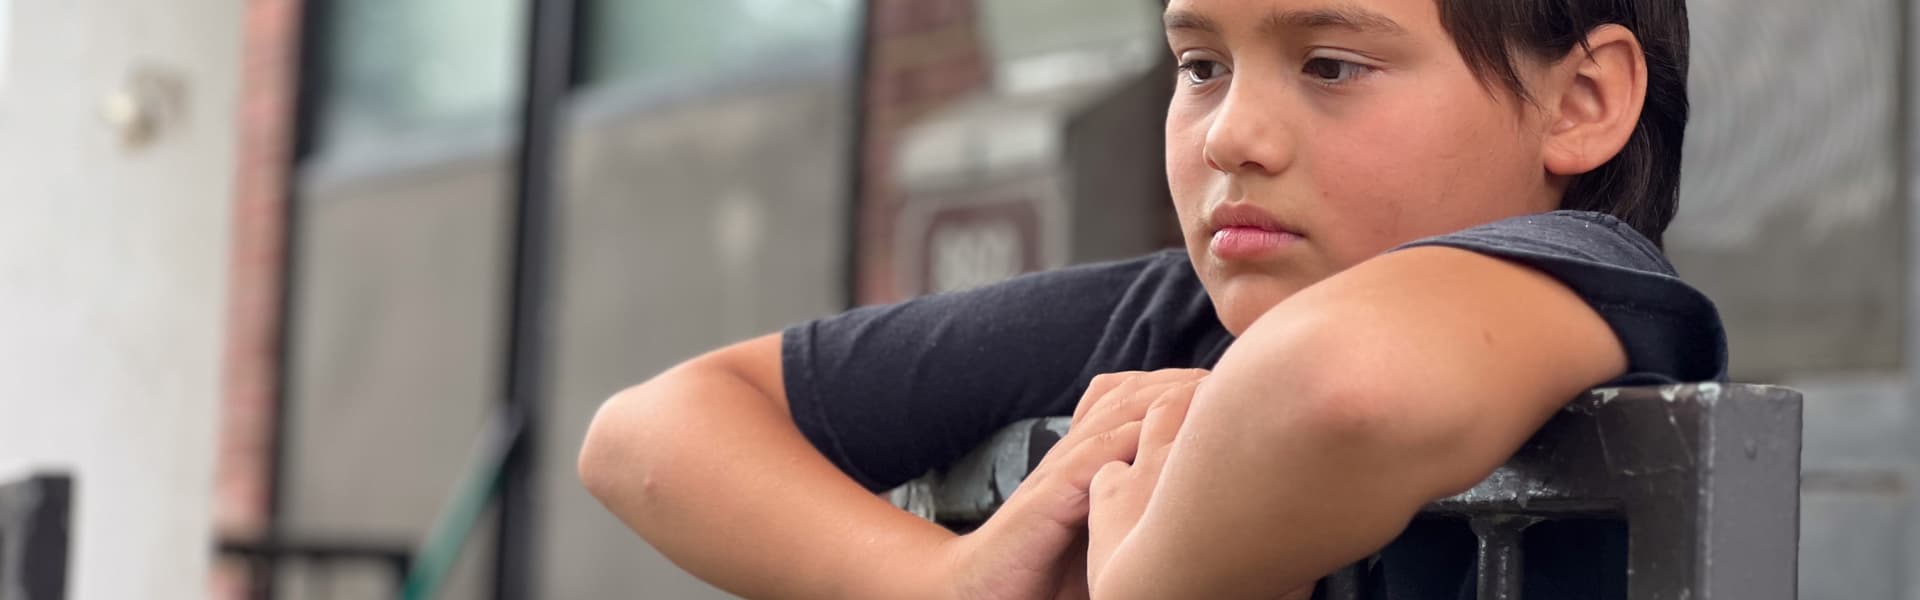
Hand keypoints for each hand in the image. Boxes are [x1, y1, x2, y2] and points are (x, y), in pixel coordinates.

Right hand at [942, 370, 1208, 599]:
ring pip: (1118, 412)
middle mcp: (1075, 453)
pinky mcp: (1049, 498)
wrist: (979, 591)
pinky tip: (1170, 437)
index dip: (1182, 388)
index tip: (1232, 390)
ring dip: (1167, 398)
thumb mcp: (1105, 532)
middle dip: (1184, 382)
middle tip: (1236, 380)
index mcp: (1090, 457)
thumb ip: (1140, 512)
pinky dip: (1133, 439)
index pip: (1137, 400)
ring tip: (1212, 393)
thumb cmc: (1049, 571)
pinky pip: (1094, 455)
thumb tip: (1208, 519)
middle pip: (1133, 392)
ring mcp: (1060, 471)